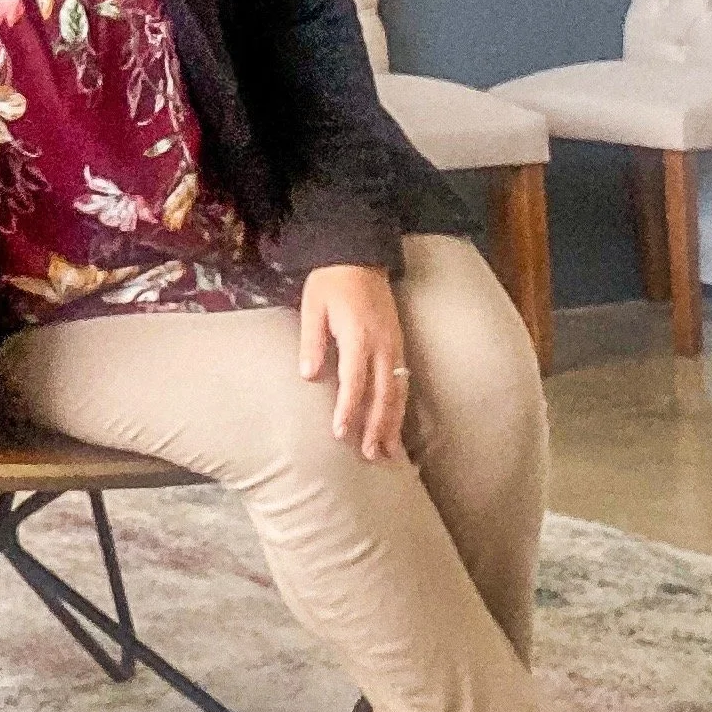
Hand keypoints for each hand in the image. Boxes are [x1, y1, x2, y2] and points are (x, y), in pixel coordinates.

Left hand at [298, 265, 407, 461]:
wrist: (359, 256)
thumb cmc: (330, 282)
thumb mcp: (313, 308)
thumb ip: (312, 342)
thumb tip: (308, 376)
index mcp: (359, 337)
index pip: (355, 382)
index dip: (349, 409)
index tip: (341, 433)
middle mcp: (383, 346)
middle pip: (383, 394)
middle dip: (377, 426)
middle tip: (369, 455)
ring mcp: (395, 346)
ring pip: (398, 392)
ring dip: (393, 423)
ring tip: (387, 452)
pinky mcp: (400, 345)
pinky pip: (404, 382)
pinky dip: (401, 407)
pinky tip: (396, 425)